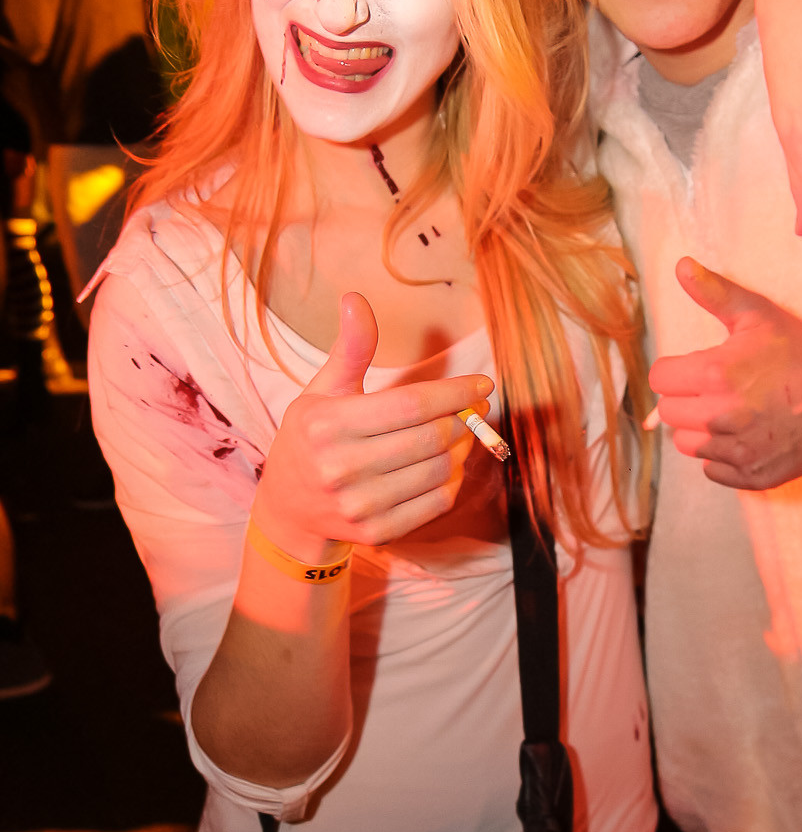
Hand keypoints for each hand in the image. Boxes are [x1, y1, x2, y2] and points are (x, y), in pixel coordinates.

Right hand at [252, 292, 491, 554]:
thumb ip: (350, 349)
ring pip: (440, 470)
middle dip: (463, 418)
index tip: (483, 384)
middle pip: (432, 438)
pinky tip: (448, 463)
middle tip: (474, 407)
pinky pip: (437, 501)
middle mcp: (342, 468)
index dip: (455, 392)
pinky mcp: (378, 533)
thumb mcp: (322, 391)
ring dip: (462, 448)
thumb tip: (356, 298)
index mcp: (328, 425)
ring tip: (460, 433)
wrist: (289, 510)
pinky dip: (453, 479)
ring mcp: (360, 505)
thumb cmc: (310, 440)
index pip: (411, 404)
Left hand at [649, 258, 801, 489]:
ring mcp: (734, 450)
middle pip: (668, 412)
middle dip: (687, 398)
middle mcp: (719, 416)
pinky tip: (743, 436)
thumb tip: (681, 266)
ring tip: (729, 413)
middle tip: (716, 389)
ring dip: (700, 429)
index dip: (676, 370)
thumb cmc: (800, 354)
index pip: (659, 378)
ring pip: (686, 443)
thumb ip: (715, 292)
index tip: (696, 368)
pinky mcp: (748, 474)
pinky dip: (721, 455)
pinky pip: (711, 469)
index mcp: (715, 375)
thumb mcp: (759, 315)